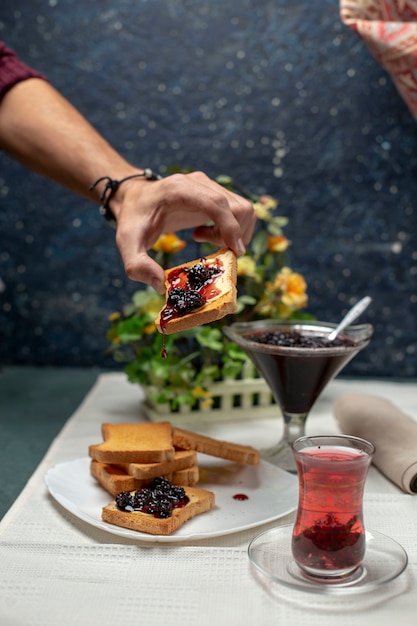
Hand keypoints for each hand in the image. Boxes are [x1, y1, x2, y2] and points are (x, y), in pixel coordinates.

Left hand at [111, 171, 255, 291]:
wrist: (133, 199)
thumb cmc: (133, 220)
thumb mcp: (127, 244)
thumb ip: (137, 266)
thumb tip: (161, 284)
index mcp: (179, 189)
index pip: (217, 203)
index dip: (230, 227)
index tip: (233, 251)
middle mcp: (198, 183)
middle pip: (238, 207)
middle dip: (233, 235)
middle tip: (212, 249)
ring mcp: (209, 185)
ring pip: (243, 209)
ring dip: (233, 232)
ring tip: (205, 239)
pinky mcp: (214, 192)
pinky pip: (237, 211)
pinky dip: (230, 228)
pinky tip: (203, 232)